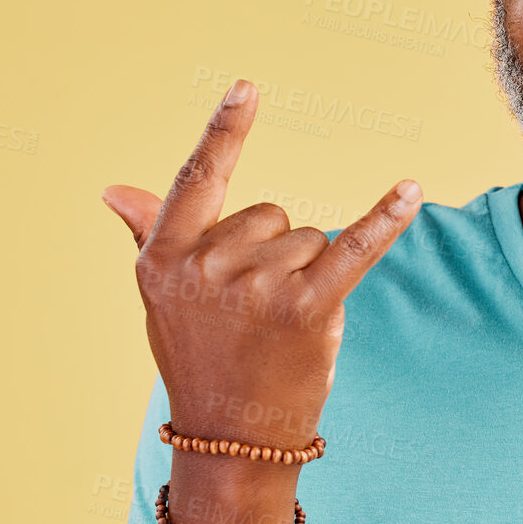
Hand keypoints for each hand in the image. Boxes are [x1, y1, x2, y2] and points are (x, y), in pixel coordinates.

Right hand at [101, 79, 420, 450]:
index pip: (198, 179)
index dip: (225, 131)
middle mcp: (206, 266)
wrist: (231, 436)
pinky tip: (410, 191)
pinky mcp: (305, 309)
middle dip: (277, 253)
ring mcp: (255, 287)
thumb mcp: (163, 299)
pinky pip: (353, 250)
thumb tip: (112, 188)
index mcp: (164, 257)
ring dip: (309, 275)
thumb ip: (151, 236)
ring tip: (281, 326)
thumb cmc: (202, 358)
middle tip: (257, 311)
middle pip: (272, 215)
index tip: (247, 87)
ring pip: (309, 239)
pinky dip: (385, 221)